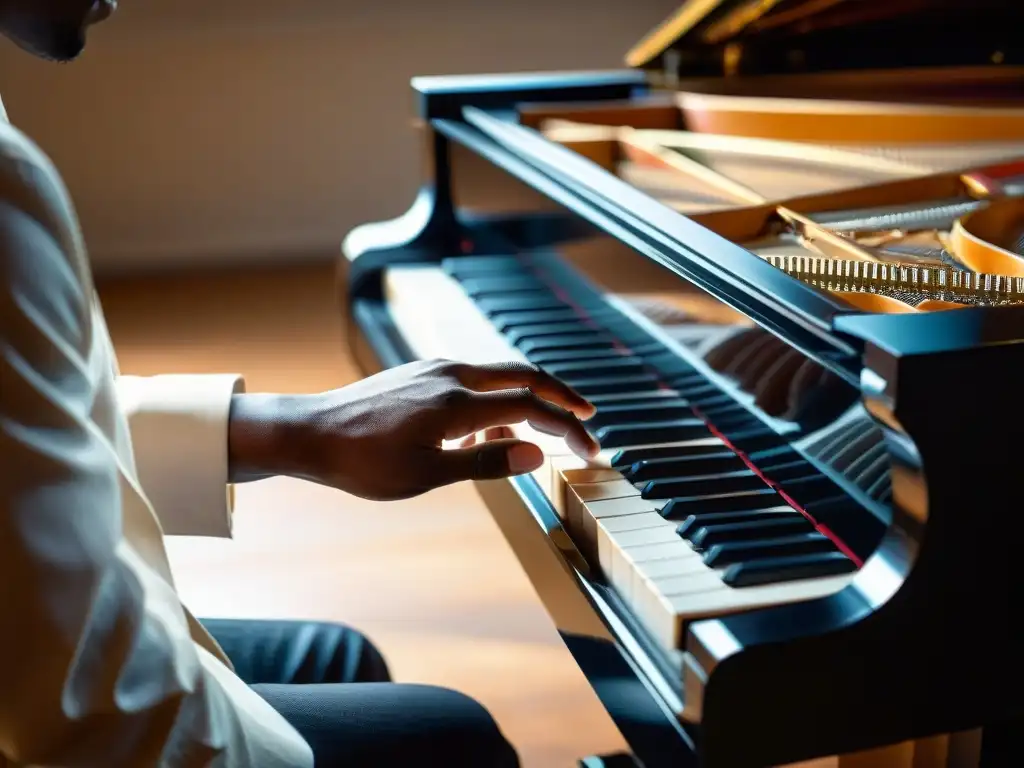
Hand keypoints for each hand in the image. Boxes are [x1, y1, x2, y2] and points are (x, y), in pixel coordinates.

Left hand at [228, 359, 597, 499]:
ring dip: (528, 397)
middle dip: (561, 397)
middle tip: (587, 420)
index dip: (566, 426)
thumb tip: (535, 456)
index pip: (530, 407)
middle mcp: (451, 374)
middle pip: (524, 375)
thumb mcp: (425, 475)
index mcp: (457, 402)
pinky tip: (489, 430)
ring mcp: (435, 369)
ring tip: (540, 435)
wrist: (308, 433)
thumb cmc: (362, 462)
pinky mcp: (422, 373)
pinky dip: (497, 399)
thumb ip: (484, 463)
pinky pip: (475, 379)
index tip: (590, 449)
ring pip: (500, 373)